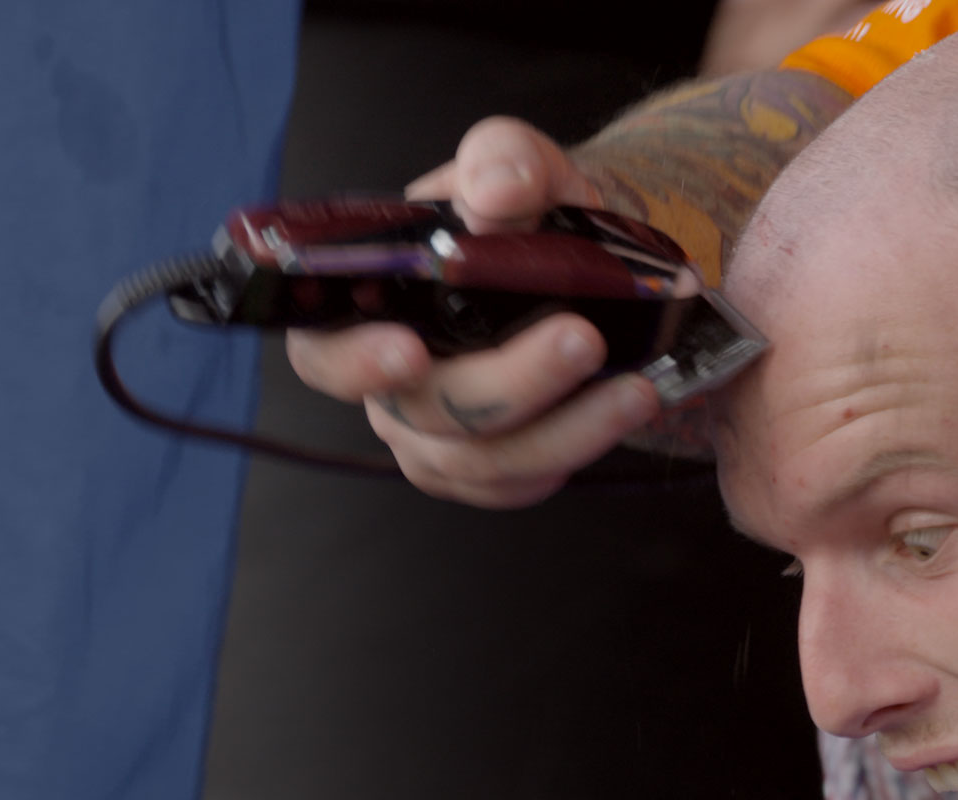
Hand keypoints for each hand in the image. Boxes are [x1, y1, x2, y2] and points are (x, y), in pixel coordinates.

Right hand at [286, 116, 663, 507]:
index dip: (356, 359)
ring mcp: (439, 436)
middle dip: (511, 381)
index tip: (408, 351)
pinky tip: (620, 411)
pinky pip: (524, 482)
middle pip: (428, 410)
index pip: (323, 351)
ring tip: (634, 388)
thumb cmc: (529, 215)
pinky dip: (579, 449)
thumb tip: (499, 188)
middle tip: (581, 339)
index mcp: (368, 307)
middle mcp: (392, 383)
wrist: (587, 258)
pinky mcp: (491, 470)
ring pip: (486, 460)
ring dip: (568, 428)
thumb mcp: (519, 164)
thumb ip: (503, 158)